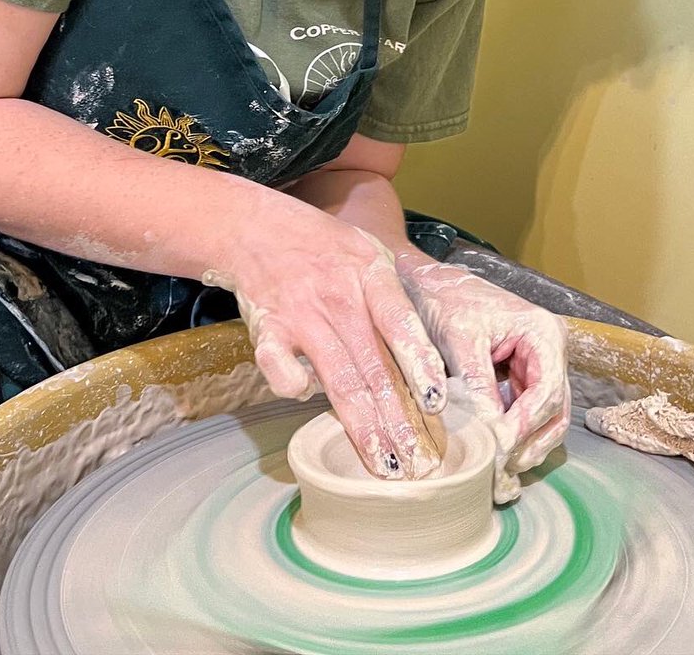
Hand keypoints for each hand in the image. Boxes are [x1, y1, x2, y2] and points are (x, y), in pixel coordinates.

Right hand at [203, 217, 447, 480]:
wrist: (258, 228)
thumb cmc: (325, 247)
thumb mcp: (369, 254)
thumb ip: (394, 301)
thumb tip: (425, 360)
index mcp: (369, 274)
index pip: (400, 323)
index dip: (419, 363)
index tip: (436, 403)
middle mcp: (338, 297)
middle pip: (374, 367)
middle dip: (399, 420)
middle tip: (421, 462)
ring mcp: (301, 314)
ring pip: (338, 380)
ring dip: (363, 427)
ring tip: (386, 464)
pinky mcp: (268, 329)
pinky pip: (278, 368)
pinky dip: (291, 385)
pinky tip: (305, 398)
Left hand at [395, 252, 570, 502]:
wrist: (426, 282)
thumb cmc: (444, 299)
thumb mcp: (459, 340)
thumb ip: (478, 386)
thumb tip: (490, 435)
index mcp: (543, 333)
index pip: (548, 391)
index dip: (527, 424)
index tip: (502, 449)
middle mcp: (548, 350)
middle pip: (554, 410)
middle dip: (530, 442)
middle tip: (503, 470)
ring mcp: (536, 364)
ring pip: (544, 417)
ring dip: (524, 444)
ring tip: (499, 470)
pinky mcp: (519, 376)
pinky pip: (524, 412)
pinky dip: (512, 433)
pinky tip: (493, 452)